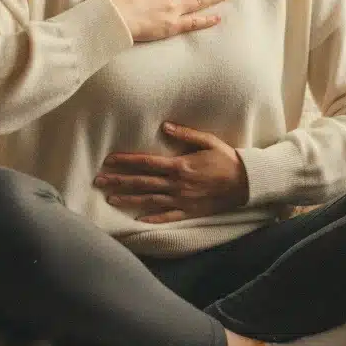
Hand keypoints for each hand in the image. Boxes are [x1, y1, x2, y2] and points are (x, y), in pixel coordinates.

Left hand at [94, 122, 248, 222]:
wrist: (246, 182)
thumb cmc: (226, 159)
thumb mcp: (208, 141)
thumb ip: (185, 133)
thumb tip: (164, 125)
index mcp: (180, 165)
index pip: (146, 163)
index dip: (126, 161)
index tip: (109, 160)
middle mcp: (177, 184)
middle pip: (142, 182)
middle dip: (119, 181)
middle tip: (99, 181)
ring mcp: (182, 200)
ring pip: (149, 200)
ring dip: (128, 199)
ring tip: (110, 198)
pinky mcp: (189, 211)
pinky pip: (167, 217)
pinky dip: (152, 219)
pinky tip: (137, 220)